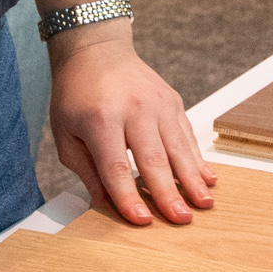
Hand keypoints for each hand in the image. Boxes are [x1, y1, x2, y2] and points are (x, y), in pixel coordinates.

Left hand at [49, 26, 216, 226]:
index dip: (130, 197)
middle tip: (182, 220)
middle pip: (154, 160)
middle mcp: (133, 109)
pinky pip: (187, 135)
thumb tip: (103, 204)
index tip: (142, 221)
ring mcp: (157, 103)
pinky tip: (207, 179)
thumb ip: (85, 170)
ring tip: (203, 204)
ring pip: (178, 148)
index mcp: (101, 120)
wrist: (96, 50)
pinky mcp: (172, 100)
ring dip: (192, 179)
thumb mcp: (65, 133)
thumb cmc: (76, 94)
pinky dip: (198, 159)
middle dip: (169, 194)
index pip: (117, 167)